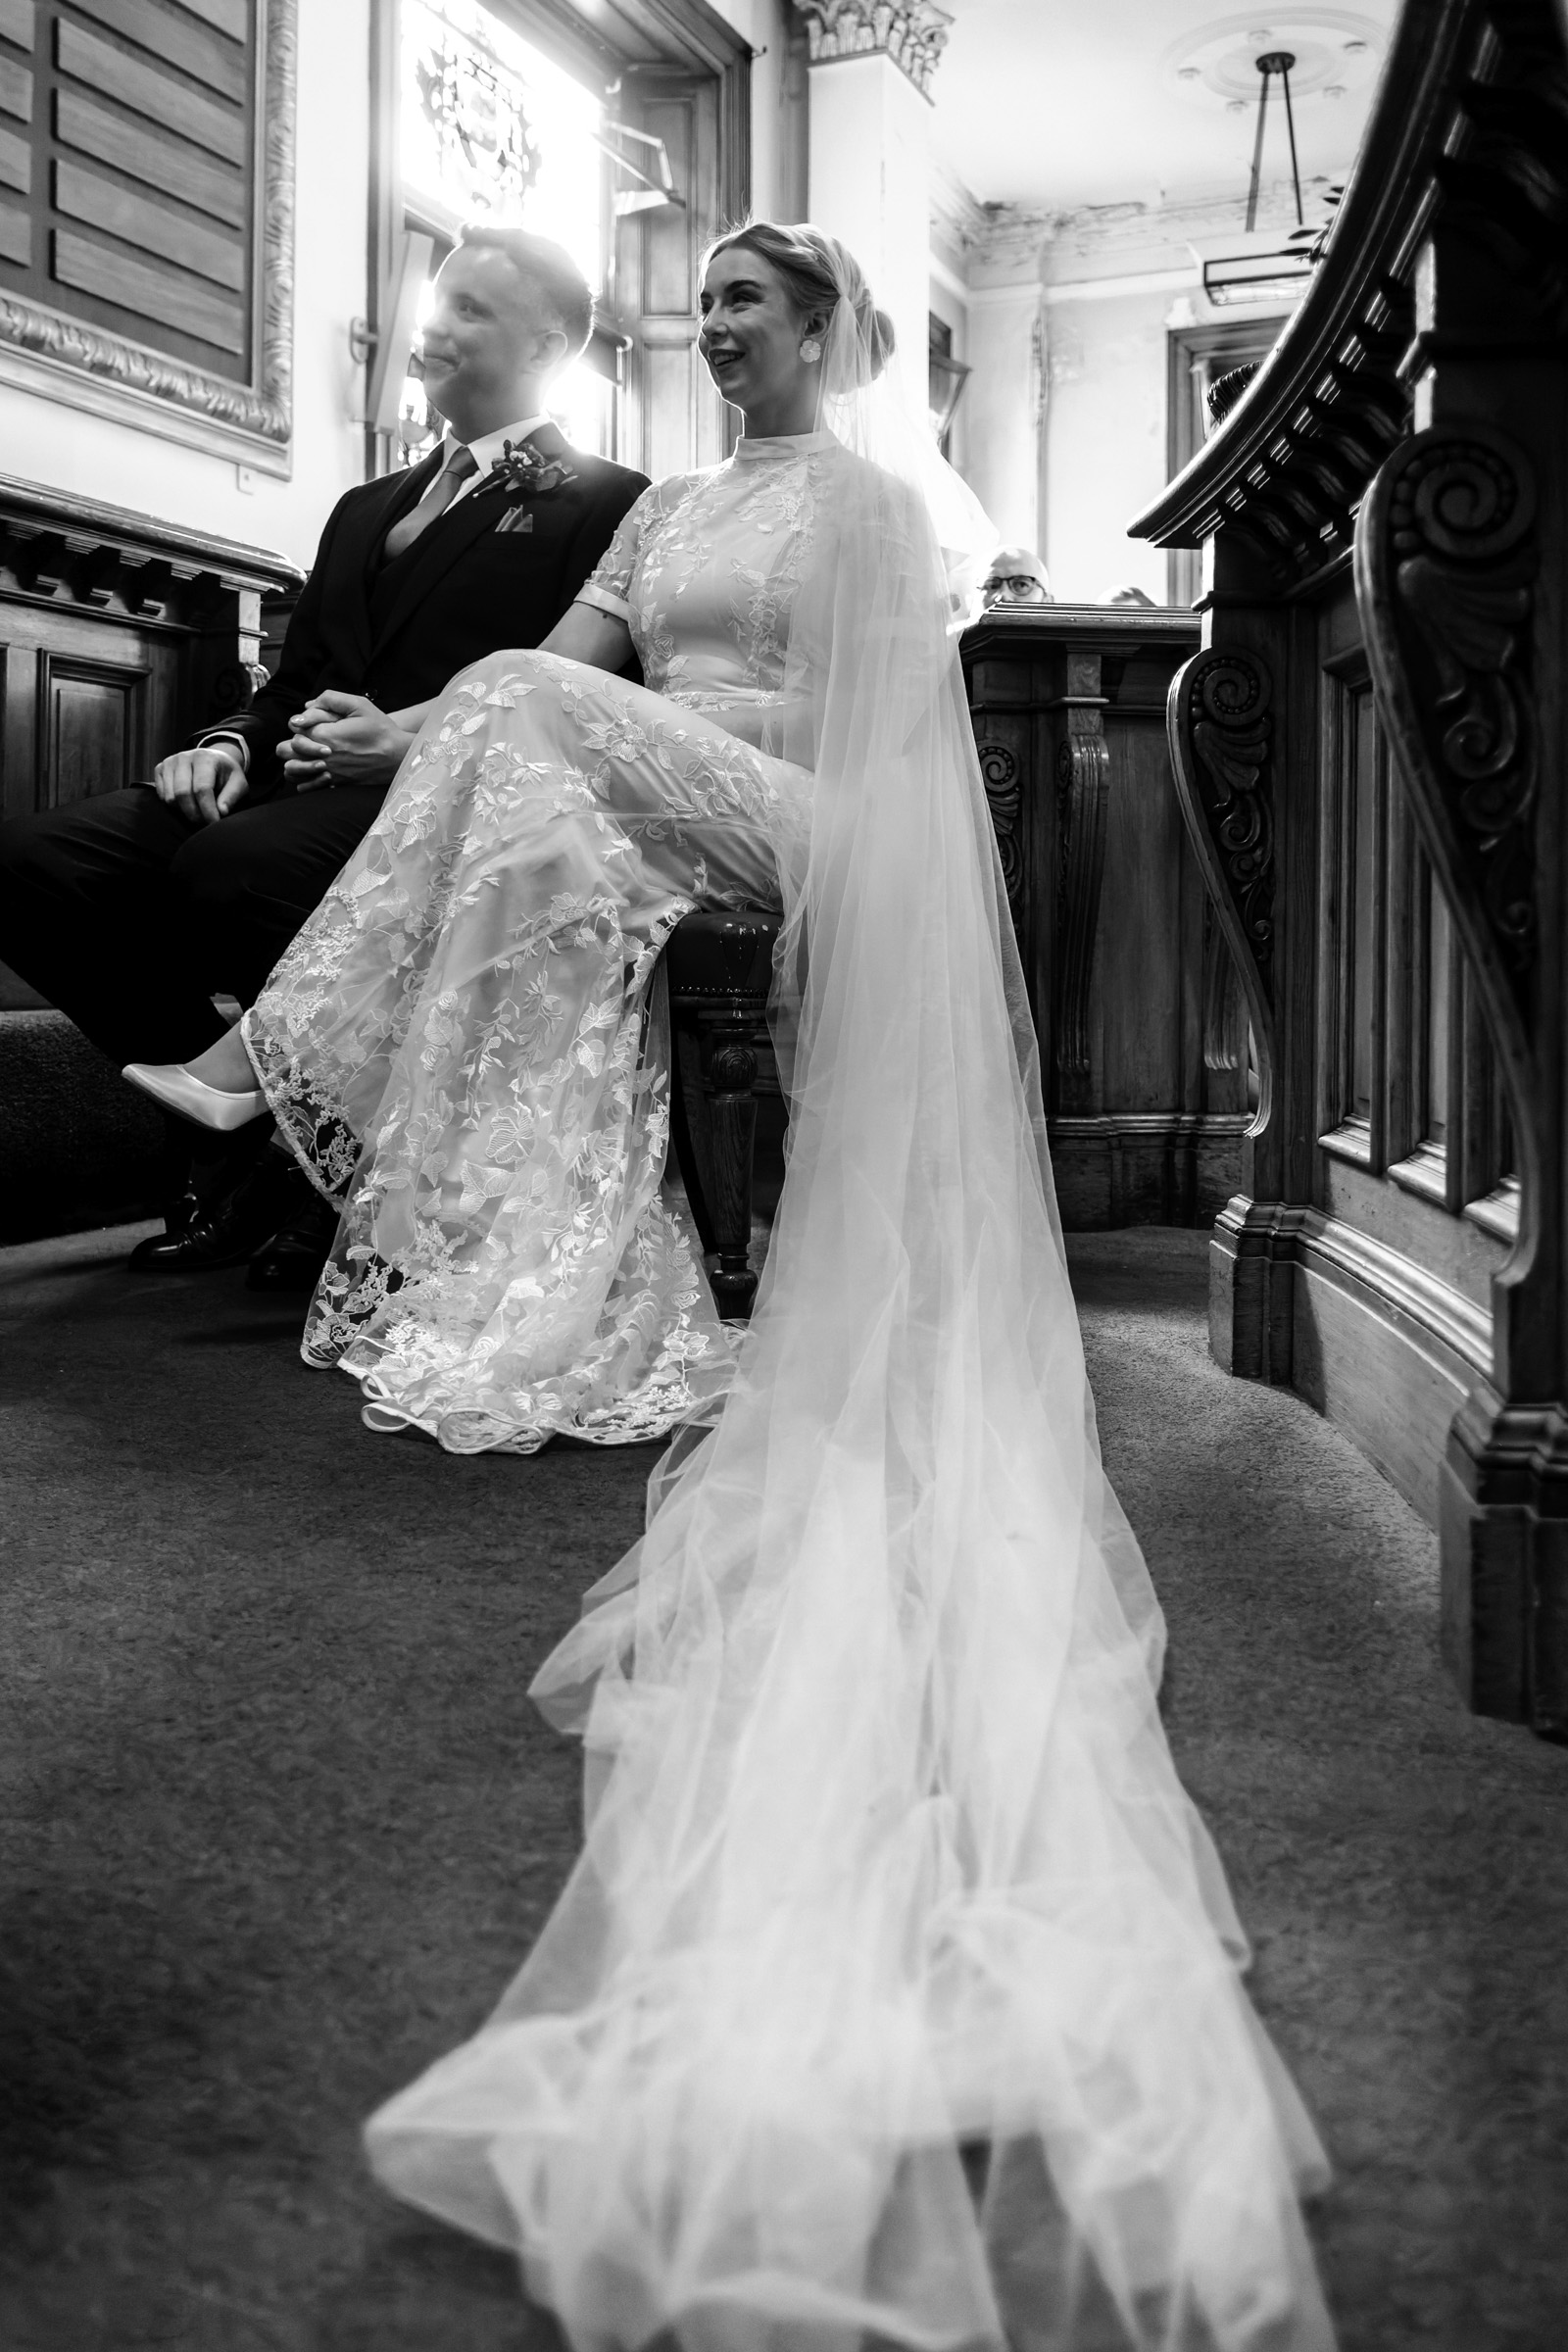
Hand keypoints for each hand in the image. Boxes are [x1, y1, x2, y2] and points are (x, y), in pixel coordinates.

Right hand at [153, 743, 247, 825]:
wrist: (213, 759)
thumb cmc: (226, 774)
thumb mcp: (238, 783)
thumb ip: (231, 796)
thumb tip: (221, 812)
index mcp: (205, 758)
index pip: (202, 789)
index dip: (208, 810)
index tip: (214, 823)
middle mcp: (184, 757)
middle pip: (183, 794)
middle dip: (194, 814)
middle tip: (205, 822)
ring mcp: (169, 762)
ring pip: (170, 797)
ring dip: (184, 811)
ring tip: (198, 813)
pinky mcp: (160, 768)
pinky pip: (162, 796)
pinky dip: (174, 806)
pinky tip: (187, 804)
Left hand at [278, 691, 414, 791]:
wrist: (398, 756)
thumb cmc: (380, 729)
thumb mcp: (359, 704)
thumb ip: (330, 699)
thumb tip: (307, 706)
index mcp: (325, 735)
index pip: (294, 728)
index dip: (300, 722)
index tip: (311, 721)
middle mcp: (322, 756)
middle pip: (285, 750)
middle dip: (291, 742)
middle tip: (304, 738)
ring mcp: (327, 773)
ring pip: (291, 770)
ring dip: (293, 761)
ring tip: (304, 754)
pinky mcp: (334, 785)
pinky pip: (305, 786)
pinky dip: (304, 778)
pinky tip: (314, 769)